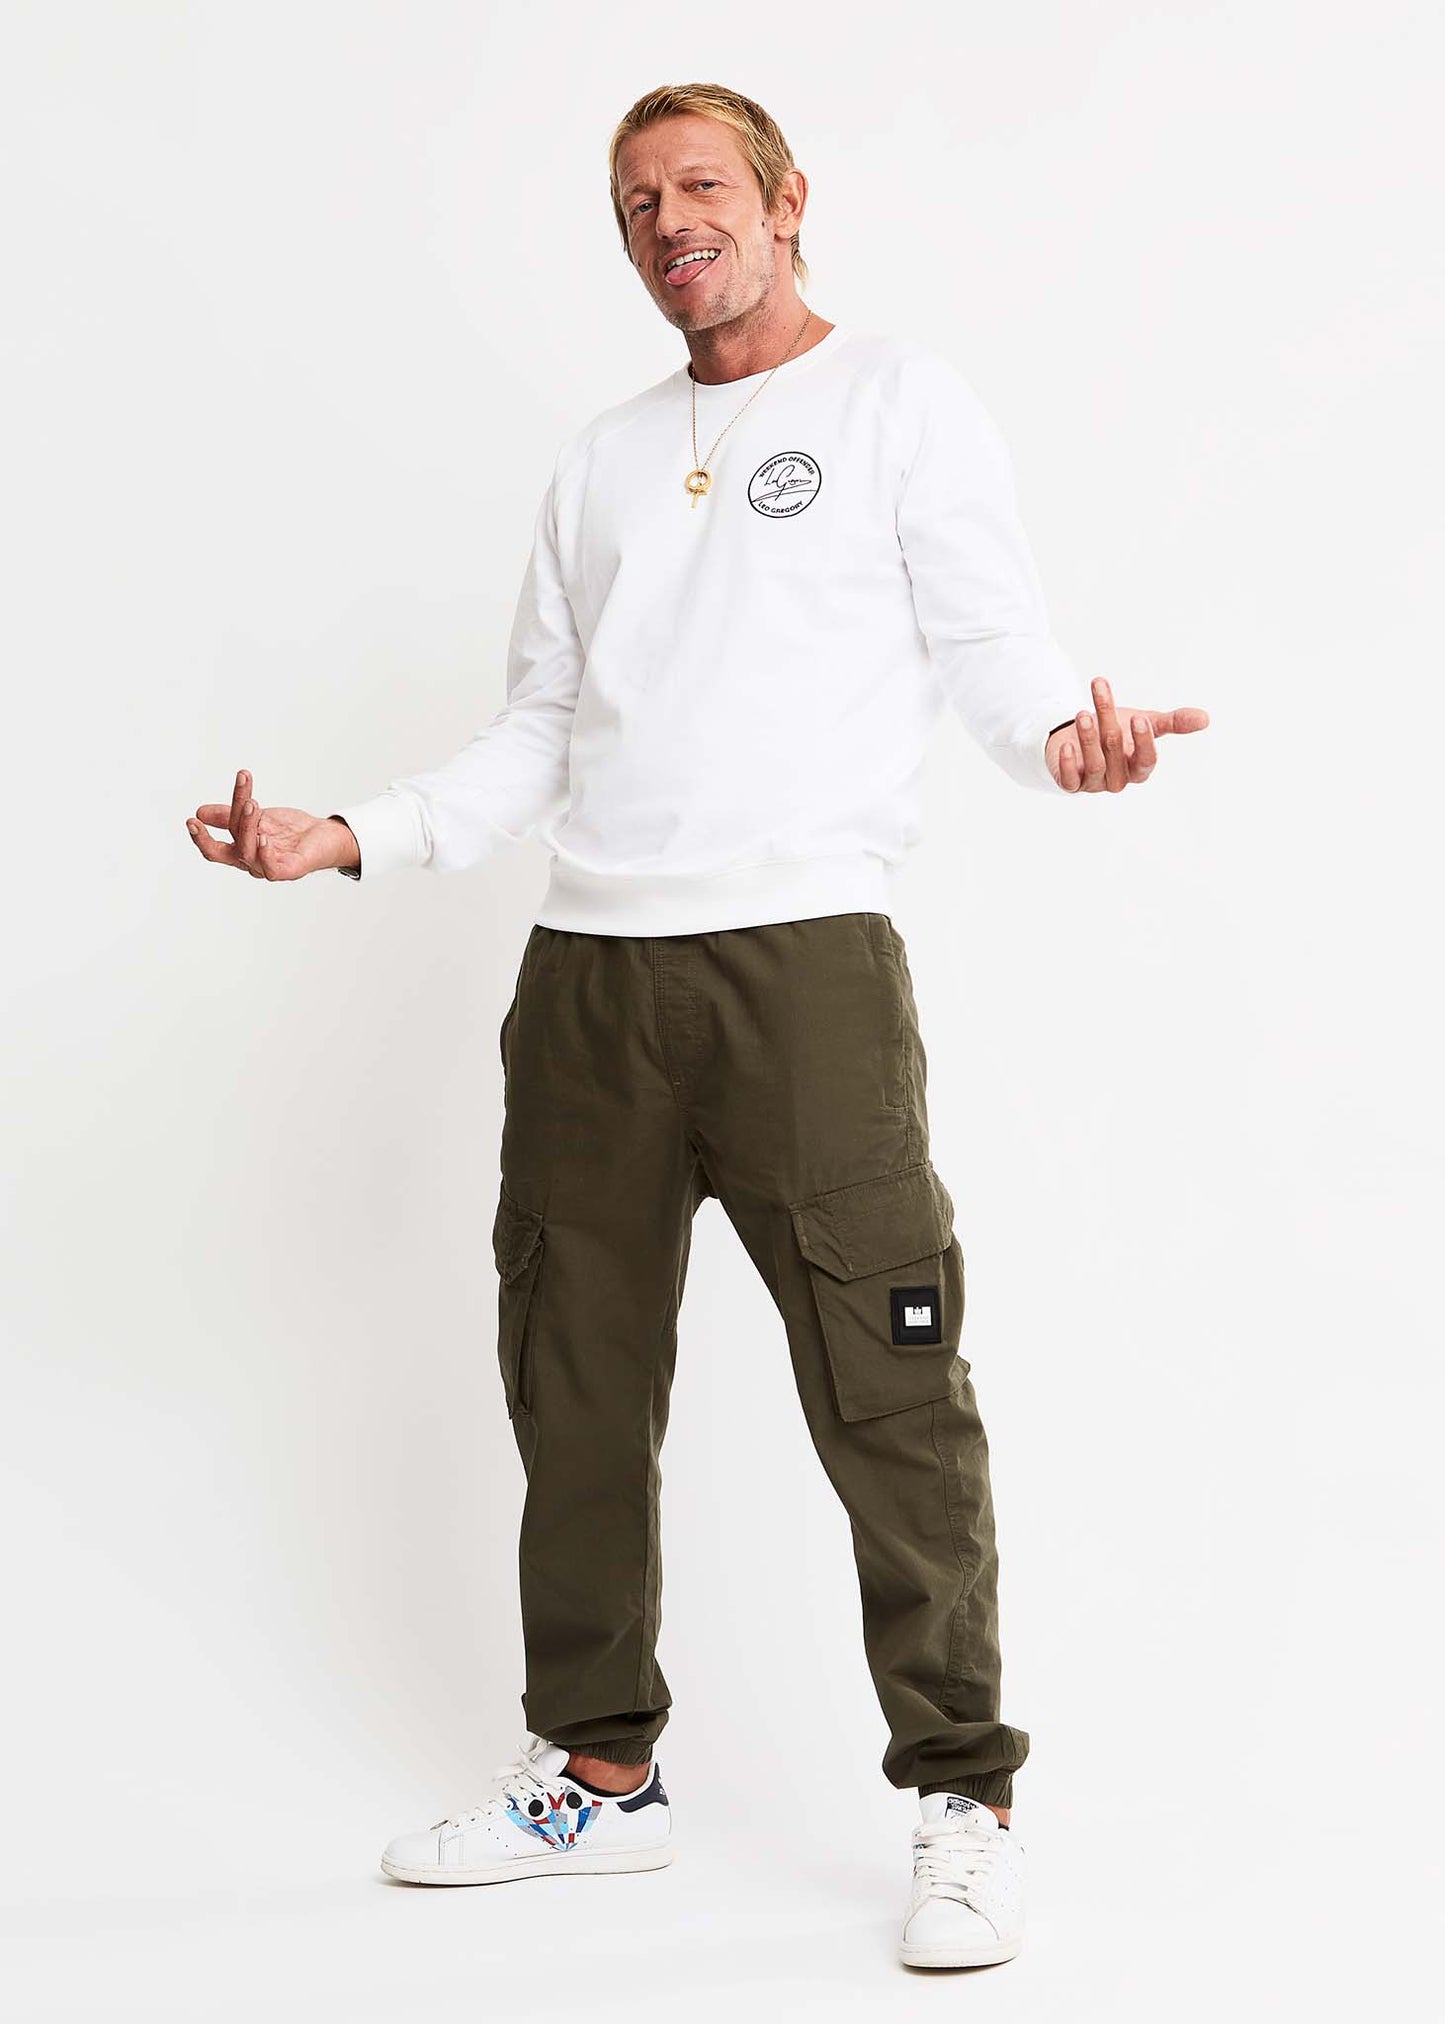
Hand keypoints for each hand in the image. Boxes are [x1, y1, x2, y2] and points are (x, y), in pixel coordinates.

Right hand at [186, 769, 359, 879]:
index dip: (200, 837)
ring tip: (252, 803)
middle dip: (208, 839)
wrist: (325, 835)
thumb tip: (200, 811)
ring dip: (246, 825)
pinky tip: (264, 837)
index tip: (190, 819)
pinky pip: (272, 868)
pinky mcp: (290, 870)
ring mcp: (269, 868)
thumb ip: (231, 814)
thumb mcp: (257, 816)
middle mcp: (251, 862)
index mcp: (241, 851)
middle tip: (198, 819)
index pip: (215, 848)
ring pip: (248, 850)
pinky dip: (265, 852)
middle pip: (225, 852)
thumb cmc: (290, 830)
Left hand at [1046, 676, 1209, 792]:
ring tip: (1083, 714)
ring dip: (1089, 739)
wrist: (1079, 737)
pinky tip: (1066, 745)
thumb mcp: (1145, 723)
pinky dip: (1068, 765)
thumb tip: (1206, 718)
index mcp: (1138, 767)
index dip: (1143, 742)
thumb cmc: (1117, 731)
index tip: (1138, 718)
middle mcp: (1118, 778)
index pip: (1146, 760)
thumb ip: (1172, 722)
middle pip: (1116, 751)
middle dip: (1108, 719)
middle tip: (1100, 691)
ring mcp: (1094, 783)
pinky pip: (1070, 782)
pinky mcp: (1071, 784)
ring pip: (1095, 765)